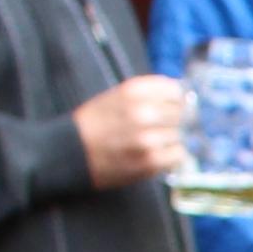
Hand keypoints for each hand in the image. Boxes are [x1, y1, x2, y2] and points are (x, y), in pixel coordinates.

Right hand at [75, 74, 192, 187]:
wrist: (69, 152)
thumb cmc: (94, 123)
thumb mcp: (117, 96)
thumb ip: (148, 94)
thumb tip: (183, 96)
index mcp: (134, 91)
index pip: (176, 91)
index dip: (175, 100)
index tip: (170, 107)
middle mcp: (143, 112)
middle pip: (181, 113)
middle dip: (174, 121)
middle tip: (159, 128)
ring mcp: (148, 138)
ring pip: (181, 135)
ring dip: (171, 140)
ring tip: (153, 143)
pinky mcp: (150, 161)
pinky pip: (178, 155)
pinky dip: (171, 156)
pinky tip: (157, 155)